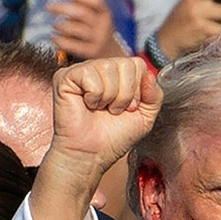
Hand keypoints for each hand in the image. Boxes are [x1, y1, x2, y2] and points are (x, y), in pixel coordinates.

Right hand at [46, 57, 161, 173]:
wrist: (91, 155)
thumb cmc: (113, 138)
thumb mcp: (145, 117)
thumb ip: (155, 95)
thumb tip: (150, 73)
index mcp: (118, 75)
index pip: (137, 64)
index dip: (138, 89)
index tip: (129, 109)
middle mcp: (100, 68)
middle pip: (125, 64)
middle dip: (125, 94)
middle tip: (113, 110)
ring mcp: (82, 70)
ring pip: (108, 67)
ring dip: (109, 96)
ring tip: (101, 109)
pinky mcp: (65, 76)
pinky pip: (90, 74)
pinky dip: (94, 95)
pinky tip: (88, 105)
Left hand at [47, 0, 129, 59]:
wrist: (109, 54)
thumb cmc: (94, 29)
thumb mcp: (94, 15)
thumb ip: (83, 3)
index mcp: (104, 13)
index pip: (96, 1)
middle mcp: (103, 26)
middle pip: (82, 14)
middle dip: (63, 8)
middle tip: (49, 7)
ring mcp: (98, 40)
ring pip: (76, 29)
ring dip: (61, 25)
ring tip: (55, 25)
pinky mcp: (90, 53)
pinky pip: (73, 46)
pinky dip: (61, 41)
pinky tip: (54, 38)